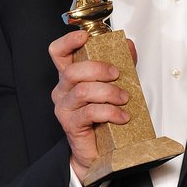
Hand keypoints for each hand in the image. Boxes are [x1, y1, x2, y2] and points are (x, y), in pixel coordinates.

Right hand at [49, 30, 135, 182]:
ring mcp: (64, 107)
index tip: (84, 36)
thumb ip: (121, 62)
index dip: (68, 41)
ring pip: (83, 91)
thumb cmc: (104, 114)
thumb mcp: (115, 83)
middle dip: (98, 69)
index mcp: (70, 75)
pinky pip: (90, 112)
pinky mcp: (71, 125)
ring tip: (124, 99)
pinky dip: (111, 112)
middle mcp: (63, 89)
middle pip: (72, 71)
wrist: (100, 150)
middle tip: (117, 75)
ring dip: (109, 92)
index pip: (58, 52)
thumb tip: (128, 45)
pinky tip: (122, 116)